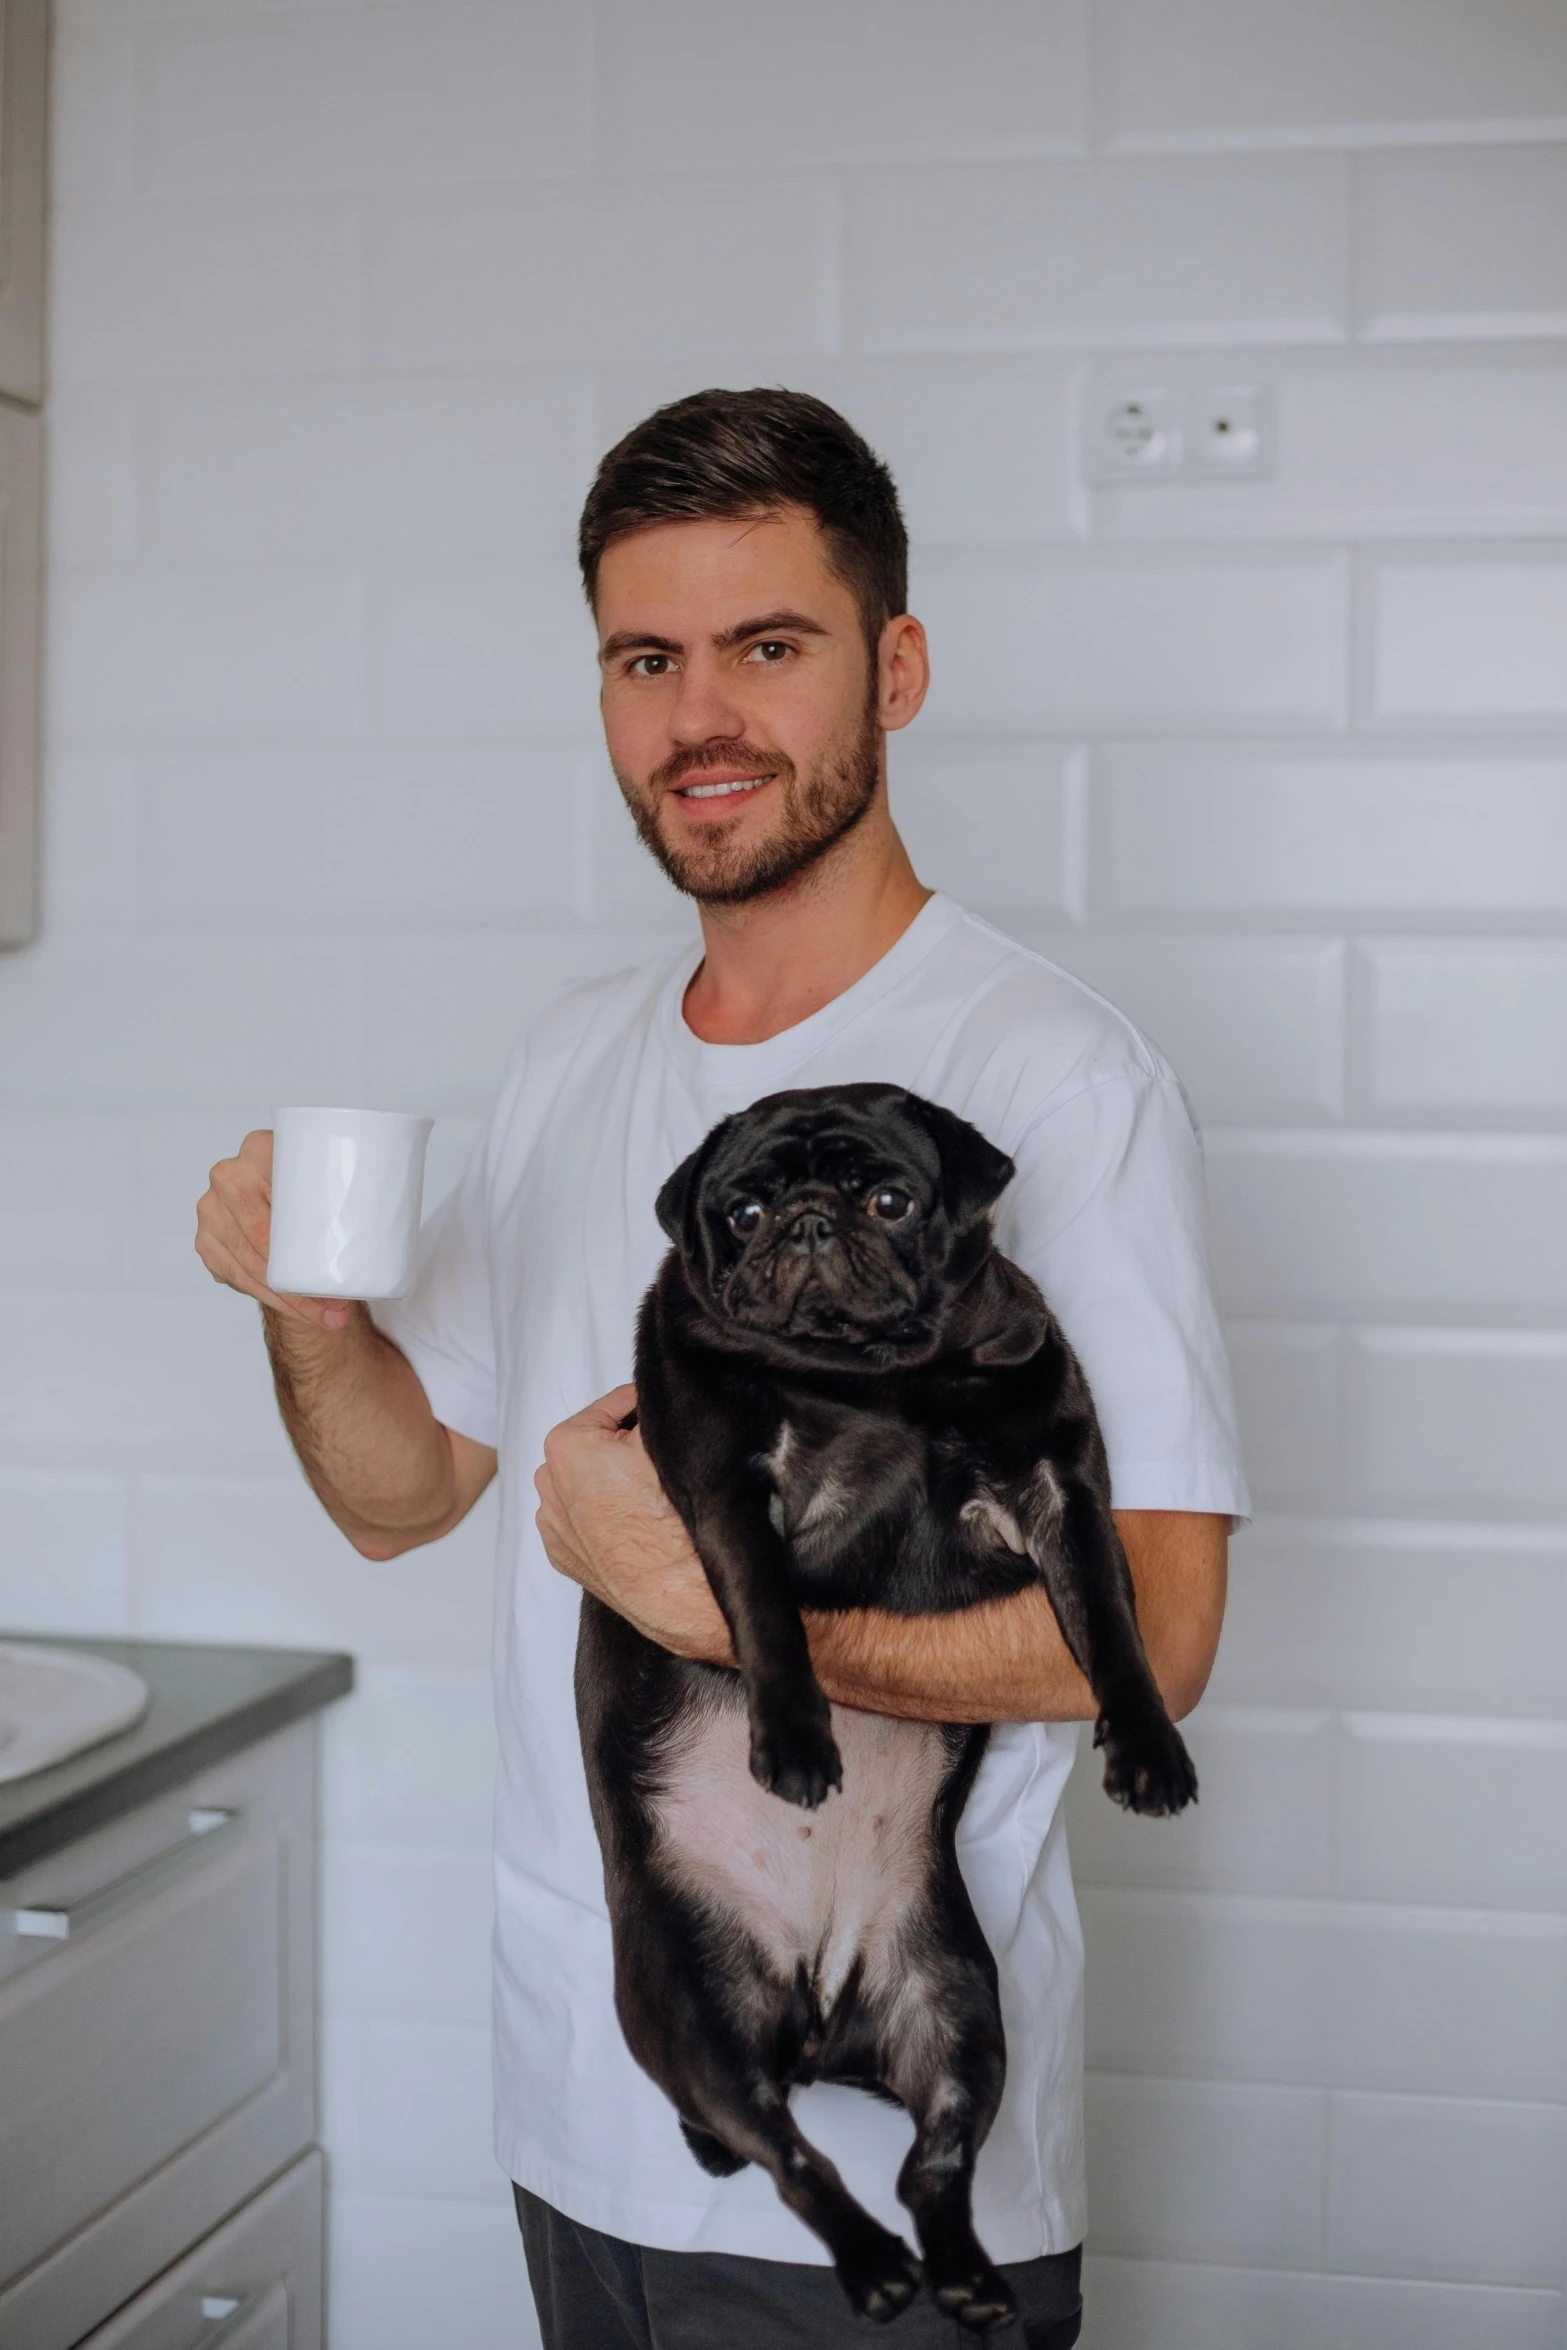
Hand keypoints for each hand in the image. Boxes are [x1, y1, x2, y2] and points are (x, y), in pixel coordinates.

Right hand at [194, 1129, 351, 1332]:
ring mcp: (211, 1210)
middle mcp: (227, 1176)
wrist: (289, 1204)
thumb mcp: (333, 1174)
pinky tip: (297, 1310)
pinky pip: (235, 1276)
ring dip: (288, 1297)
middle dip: (298, 1280)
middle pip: (259, 1237)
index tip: (325, 1263)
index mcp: (259, 1148)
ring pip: (248, 1264)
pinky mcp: (207, 1241)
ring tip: (329, 1316)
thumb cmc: (319, 1189)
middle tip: (340, 1306)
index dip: (291, 1234)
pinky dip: (269, 1298)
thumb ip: (355, 1174)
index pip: (272, 1194)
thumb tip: (404, 1192)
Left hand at [535, 1386, 732, 1664]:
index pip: (617, 1404)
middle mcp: (547, 1482)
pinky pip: (581, 1518)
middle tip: (659, 1460)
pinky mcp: (562, 1556)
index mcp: (566, 1444)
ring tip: (647, 1496)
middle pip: (596, 1443)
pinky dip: (602, 1514)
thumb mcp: (670, 1437)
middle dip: (623, 1445)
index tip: (668, 1423)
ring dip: (610, 1480)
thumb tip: (660, 1394)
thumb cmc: (673, 1516)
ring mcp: (552, 1523)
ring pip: (586, 1481)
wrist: (679, 1592)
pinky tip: (632, 1524)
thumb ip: (654, 1405)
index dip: (649, 1410)